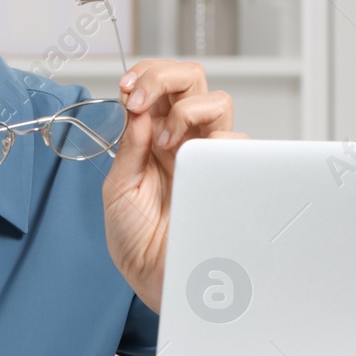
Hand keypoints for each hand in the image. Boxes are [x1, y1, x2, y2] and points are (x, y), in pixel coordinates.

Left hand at [102, 59, 247, 312]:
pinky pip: (236, 141)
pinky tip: (192, 165)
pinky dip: (214, 142)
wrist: (158, 279)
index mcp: (152, 137)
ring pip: (218, 102)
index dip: (145, 75)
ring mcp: (207, 154)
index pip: (158, 86)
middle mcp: (182, 139)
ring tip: (165, 142)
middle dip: (165, 76)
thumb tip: (139, 110)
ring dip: (188, 110)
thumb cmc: (136, 240)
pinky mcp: (228, 173)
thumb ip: (129, 147)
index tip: (127, 88)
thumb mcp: (119, 189)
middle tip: (142, 98)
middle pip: (191, 80)